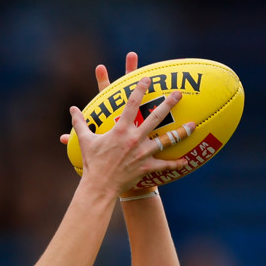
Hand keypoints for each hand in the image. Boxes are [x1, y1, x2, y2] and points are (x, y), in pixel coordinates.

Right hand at [61, 52, 194, 196]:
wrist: (100, 186)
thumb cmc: (92, 164)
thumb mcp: (85, 141)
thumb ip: (80, 123)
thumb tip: (72, 109)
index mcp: (120, 130)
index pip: (132, 104)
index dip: (140, 89)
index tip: (147, 79)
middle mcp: (134, 139)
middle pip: (155, 117)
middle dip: (168, 103)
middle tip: (178, 94)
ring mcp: (143, 153)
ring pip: (166, 140)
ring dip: (181, 132)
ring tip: (193, 124)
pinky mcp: (147, 167)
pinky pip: (164, 165)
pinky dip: (175, 163)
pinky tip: (187, 160)